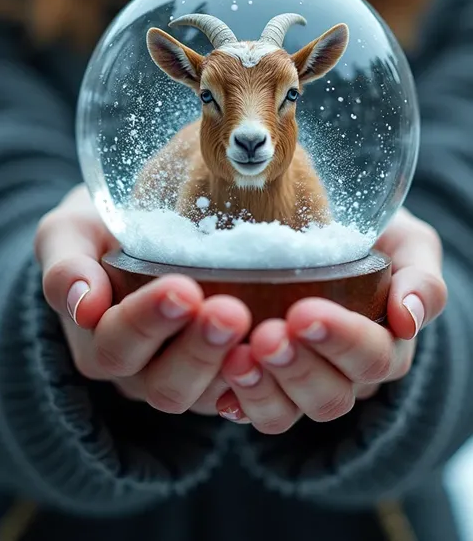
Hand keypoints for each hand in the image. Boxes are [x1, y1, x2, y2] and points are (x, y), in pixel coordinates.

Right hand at [37, 185, 250, 413]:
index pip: (117, 344)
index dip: (148, 321)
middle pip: (167, 384)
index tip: (181, 288)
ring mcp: (187, 381)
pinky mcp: (227, 381)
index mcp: (99, 342)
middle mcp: (140, 373)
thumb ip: (65, 264)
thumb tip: (82, 304)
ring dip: (240, 369)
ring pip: (210, 398)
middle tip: (230, 310)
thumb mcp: (68, 234)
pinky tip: (288, 351)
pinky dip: (270, 382)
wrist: (135, 236)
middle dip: (199, 350)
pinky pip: (249, 400)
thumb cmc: (100, 230)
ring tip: (267, 331)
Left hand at [216, 209, 445, 431]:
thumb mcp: (409, 244)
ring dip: (262, 388)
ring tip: (238, 357)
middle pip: (330, 395)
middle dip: (298, 367)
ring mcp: (301, 386)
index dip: (342, 341)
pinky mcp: (262, 386)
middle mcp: (345, 376)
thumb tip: (408, 318)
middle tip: (268, 335)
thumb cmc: (372, 237)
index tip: (304, 312)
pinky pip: (249, 411)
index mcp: (385, 345)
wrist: (325, 227)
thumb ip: (420, 276)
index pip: (374, 358)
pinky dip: (234, 400)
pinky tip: (219, 385)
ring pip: (288, 413)